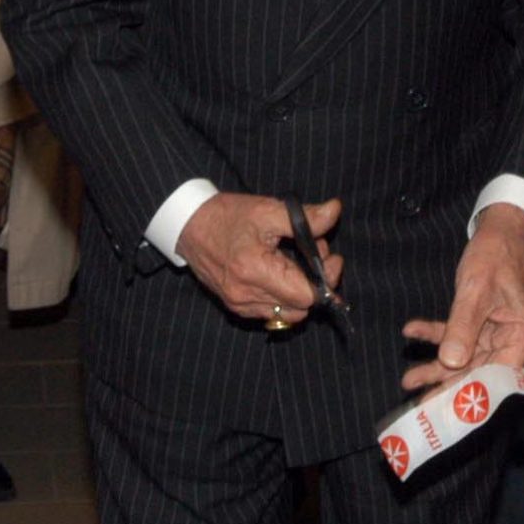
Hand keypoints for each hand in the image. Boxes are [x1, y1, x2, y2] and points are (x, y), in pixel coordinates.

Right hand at [175, 194, 342, 324]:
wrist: (189, 226)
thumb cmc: (227, 216)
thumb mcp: (267, 209)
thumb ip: (305, 217)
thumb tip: (335, 212)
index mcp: (254, 270)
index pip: (306, 295)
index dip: (325, 279)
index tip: (330, 257)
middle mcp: (246, 295)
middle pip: (301, 308)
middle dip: (316, 283)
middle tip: (314, 253)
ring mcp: (239, 305)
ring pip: (289, 314)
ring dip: (300, 291)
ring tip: (295, 262)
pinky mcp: (236, 307)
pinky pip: (272, 313)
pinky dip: (284, 297)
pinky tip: (280, 273)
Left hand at [401, 204, 523, 391]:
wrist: (501, 227)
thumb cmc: (495, 253)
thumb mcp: (476, 289)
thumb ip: (463, 326)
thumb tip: (452, 362)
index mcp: (523, 333)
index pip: (497, 375)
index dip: (471, 394)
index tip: (444, 409)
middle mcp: (515, 337)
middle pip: (479, 370)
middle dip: (446, 382)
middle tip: (416, 397)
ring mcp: (500, 330)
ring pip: (466, 356)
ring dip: (437, 363)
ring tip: (408, 378)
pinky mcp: (486, 320)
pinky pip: (460, 334)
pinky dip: (438, 334)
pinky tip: (413, 331)